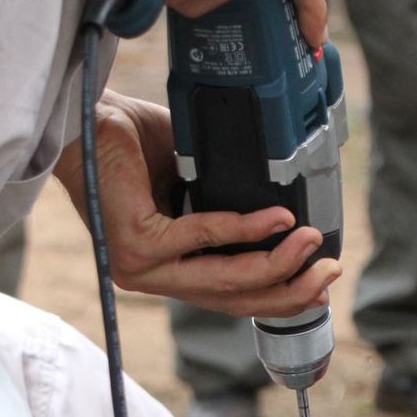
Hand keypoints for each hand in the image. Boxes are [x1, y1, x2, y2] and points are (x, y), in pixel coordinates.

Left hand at [55, 93, 340, 313]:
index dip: (282, 295)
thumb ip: (235, 206)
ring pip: (226, 280)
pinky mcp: (136, 246)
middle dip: (291, 289)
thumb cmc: (138, 142)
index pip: (234, 299)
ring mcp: (143, 269)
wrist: (86, 116)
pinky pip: (204, 239)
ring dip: (277, 263)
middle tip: (330, 270)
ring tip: (313, 241)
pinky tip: (278, 219)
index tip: (322, 281)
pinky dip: (246, 229)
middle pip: (237, 300)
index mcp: (171, 270)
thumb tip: (293, 216)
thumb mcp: (200, 181)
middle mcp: (155, 278)